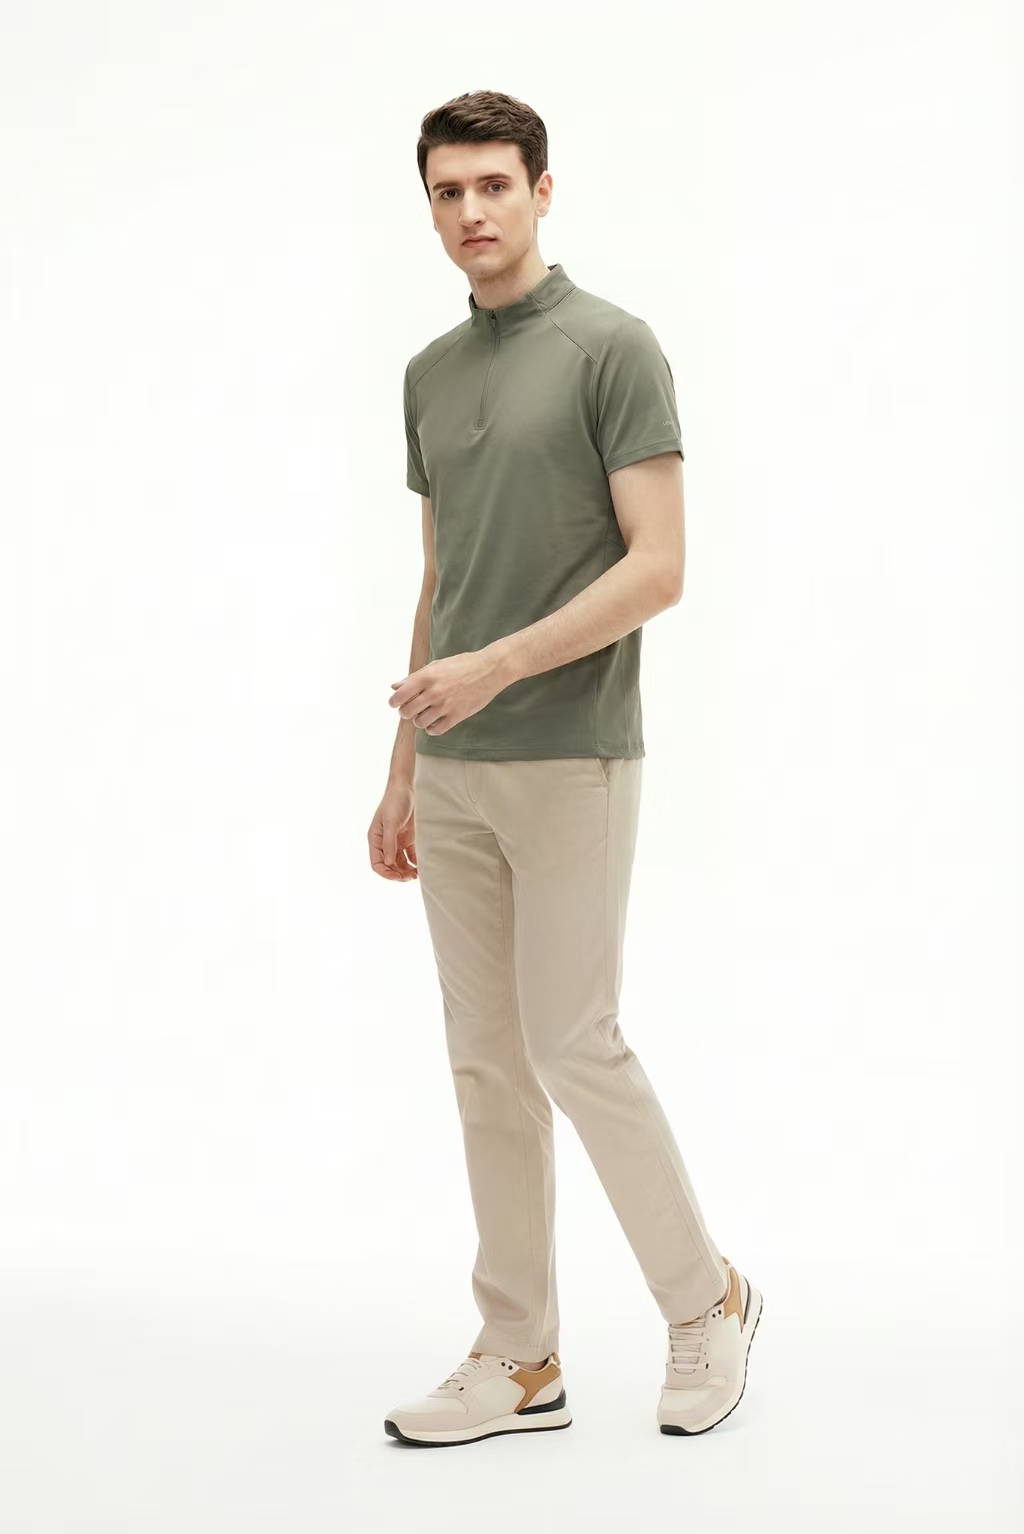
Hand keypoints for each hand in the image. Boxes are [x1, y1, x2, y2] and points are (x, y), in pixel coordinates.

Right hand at [367, 778, 417, 881]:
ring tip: (417, 874)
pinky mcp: (408, 838)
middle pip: (389, 866)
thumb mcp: (391, 823)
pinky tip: (421, 866)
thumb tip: (388, 864)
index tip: (398, 877)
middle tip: (411, 877)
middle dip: (398, 874)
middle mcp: (385, 843)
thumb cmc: (395, 802)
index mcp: (376, 839)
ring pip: (400, 863)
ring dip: (407, 870)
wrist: (407, 788)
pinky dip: (415, 862)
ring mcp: (397, 841)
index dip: (386, 873)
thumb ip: (389, 844)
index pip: (377, 863)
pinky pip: (410, 855)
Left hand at [389, 647, 507, 735]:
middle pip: (407, 712)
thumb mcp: (436, 666)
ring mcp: (446, 705)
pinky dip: (431, 729)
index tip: (396, 704)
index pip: (399, 696)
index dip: (394, 702)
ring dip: (419, 720)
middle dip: (406, 712)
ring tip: (425, 714)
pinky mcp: (457, 715)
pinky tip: (434, 722)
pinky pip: (436, 730)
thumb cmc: (462, 665)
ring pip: (420, 722)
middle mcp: (434, 692)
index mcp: (426, 677)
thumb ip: (414, 677)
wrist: (490, 669)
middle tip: (411, 709)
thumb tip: (394, 687)